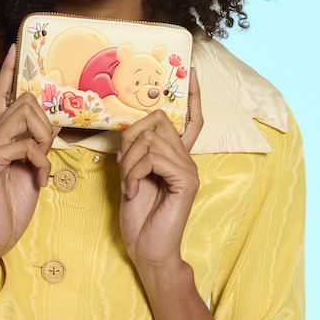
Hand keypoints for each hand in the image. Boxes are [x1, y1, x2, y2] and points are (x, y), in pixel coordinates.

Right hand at [0, 45, 57, 269]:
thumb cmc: (14, 203)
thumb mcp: (34, 168)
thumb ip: (39, 144)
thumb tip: (55, 123)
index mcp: (1, 135)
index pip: (3, 94)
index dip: (9, 72)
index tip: (17, 48)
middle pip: (25, 101)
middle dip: (45, 123)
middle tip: (46, 152)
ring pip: (27, 116)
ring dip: (44, 142)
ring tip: (41, 166)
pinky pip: (27, 145)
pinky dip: (41, 162)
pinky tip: (39, 180)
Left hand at [117, 68, 203, 270]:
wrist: (147, 248)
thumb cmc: (138, 214)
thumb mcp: (132, 173)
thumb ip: (137, 149)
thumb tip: (132, 128)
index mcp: (176, 155)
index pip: (190, 119)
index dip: (193, 96)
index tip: (194, 71)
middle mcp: (187, 157)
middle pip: (157, 123)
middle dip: (130, 141)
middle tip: (125, 168)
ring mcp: (189, 168)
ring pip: (151, 140)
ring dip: (130, 161)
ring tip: (130, 184)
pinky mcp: (187, 180)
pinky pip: (154, 158)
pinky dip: (136, 172)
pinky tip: (135, 191)